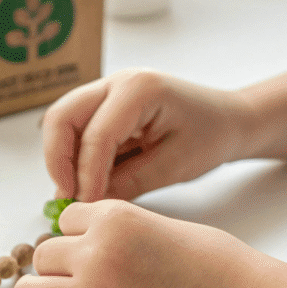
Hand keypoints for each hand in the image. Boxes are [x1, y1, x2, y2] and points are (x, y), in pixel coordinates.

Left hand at [14, 200, 262, 287]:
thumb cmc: (213, 264)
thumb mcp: (157, 223)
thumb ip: (114, 228)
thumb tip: (74, 241)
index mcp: (114, 218)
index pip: (63, 220)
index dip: (76, 235)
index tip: (93, 247)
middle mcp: (98, 255)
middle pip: (42, 256)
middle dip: (57, 265)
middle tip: (78, 276)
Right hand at [42, 69, 243, 201]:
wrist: (228, 119)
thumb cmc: (210, 137)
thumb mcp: (173, 166)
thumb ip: (129, 183)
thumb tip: (88, 203)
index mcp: (140, 89)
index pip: (96, 135)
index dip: (86, 175)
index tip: (86, 205)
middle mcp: (117, 81)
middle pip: (62, 117)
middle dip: (58, 160)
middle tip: (67, 197)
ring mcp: (108, 89)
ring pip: (62, 121)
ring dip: (62, 158)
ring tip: (76, 193)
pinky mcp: (105, 104)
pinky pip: (76, 128)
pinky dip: (74, 156)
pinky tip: (87, 182)